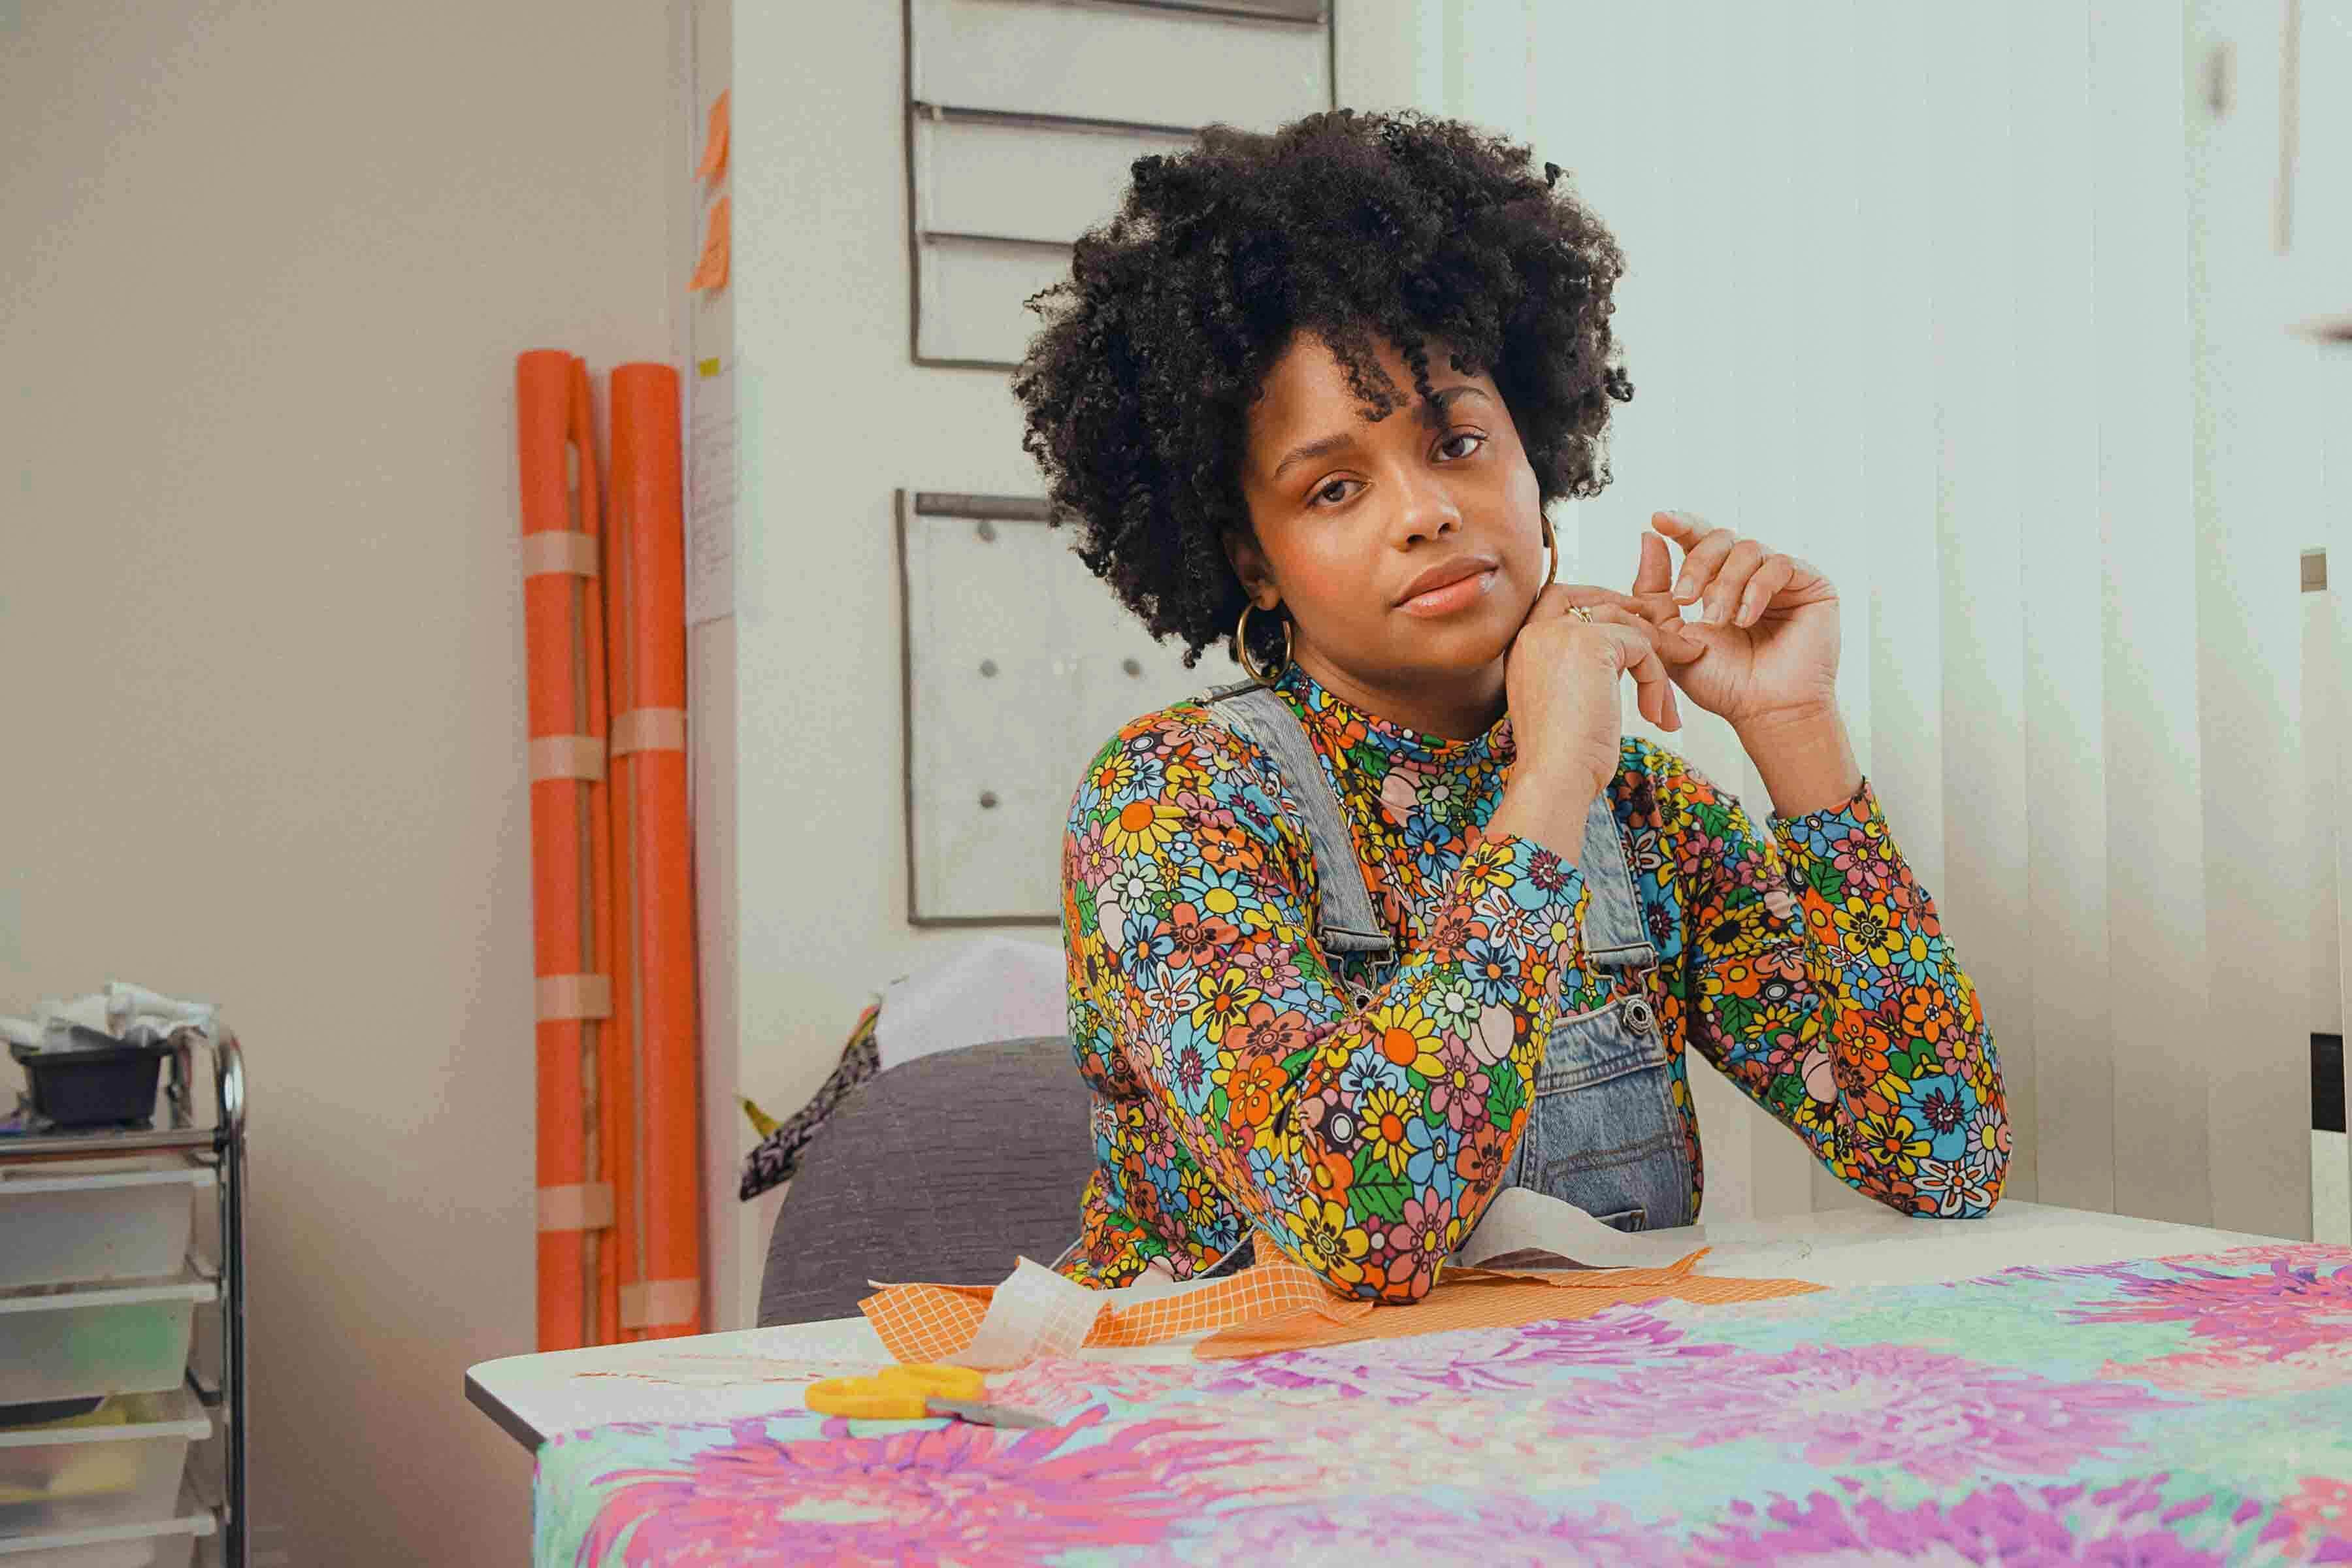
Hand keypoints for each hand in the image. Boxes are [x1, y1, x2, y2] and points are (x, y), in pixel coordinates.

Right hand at [1491, 587, 1683, 852]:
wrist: (1554, 774)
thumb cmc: (1560, 754)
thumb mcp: (1561, 699)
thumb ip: (1576, 669)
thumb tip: (1618, 653)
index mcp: (1523, 645)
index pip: (1558, 600)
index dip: (1597, 606)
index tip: (1627, 625)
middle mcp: (1537, 632)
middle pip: (1595, 602)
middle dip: (1633, 617)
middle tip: (1666, 639)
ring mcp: (1561, 634)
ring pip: (1626, 626)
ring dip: (1656, 659)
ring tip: (1665, 701)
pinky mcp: (1592, 644)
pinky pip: (1642, 647)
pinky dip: (1657, 681)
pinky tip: (1656, 714)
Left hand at [1621, 511, 1840, 730]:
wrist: (1763, 711)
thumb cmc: (1721, 682)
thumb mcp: (1671, 636)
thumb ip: (1654, 591)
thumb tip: (1649, 536)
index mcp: (1716, 580)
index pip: (1698, 539)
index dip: (1680, 524)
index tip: (1659, 519)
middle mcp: (1749, 573)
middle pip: (1719, 538)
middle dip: (1697, 565)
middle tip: (1685, 600)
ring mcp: (1780, 577)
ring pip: (1747, 549)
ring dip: (1725, 585)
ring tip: (1719, 621)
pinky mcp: (1810, 583)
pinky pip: (1778, 564)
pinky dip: (1755, 590)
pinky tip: (1746, 619)